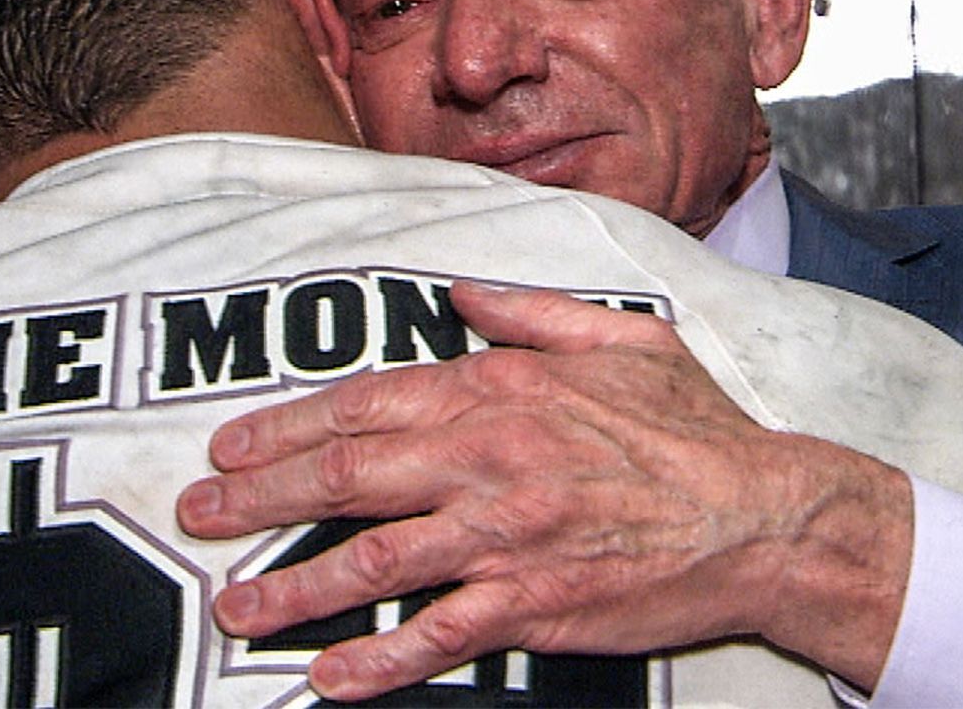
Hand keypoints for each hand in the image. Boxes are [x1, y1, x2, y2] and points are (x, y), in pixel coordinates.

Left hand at [175, 282, 913, 699]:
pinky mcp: (534, 603)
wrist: (764, 515)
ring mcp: (507, 535)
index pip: (367, 403)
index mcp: (501, 389)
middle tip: (198, 515)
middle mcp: (489, 458)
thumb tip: (459, 292)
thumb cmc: (692, 428)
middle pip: (348, 476)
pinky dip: (377, 661)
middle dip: (260, 498)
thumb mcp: (620, 338)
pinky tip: (326, 678)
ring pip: (374, 561)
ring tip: (234, 606)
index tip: (231, 446)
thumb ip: (529, 313)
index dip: (288, 427)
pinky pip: (438, 635)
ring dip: (292, 587)